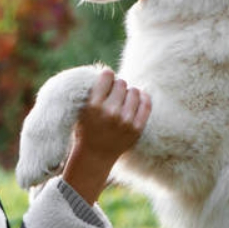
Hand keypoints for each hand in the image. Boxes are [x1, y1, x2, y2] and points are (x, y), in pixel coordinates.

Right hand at [62, 69, 151, 203]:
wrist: (94, 156)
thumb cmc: (86, 128)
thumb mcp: (82, 108)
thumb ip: (94, 91)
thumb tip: (109, 71)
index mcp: (94, 105)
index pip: (107, 75)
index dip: (107, 76)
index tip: (106, 81)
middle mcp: (110, 112)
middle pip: (122, 83)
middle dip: (117, 87)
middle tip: (114, 95)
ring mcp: (125, 121)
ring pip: (134, 91)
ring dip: (128, 93)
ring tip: (122, 101)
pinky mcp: (137, 128)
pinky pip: (146, 103)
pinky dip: (142, 98)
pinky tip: (136, 100)